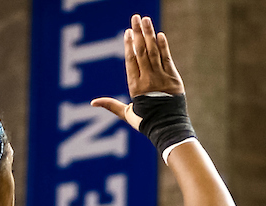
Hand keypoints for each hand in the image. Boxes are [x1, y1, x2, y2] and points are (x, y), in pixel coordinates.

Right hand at [91, 14, 183, 129]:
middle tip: (135, 17)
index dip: (129, 45)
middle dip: (138, 33)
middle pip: (141, 51)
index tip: (127, 32)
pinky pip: (167, 58)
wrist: (167, 128)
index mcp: (135, 87)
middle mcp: (147, 80)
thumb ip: (111, 105)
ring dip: (149, 34)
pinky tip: (159, 35)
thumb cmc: (145, 122)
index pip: (130, 61)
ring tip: (146, 19)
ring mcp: (161, 77)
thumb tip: (92, 103)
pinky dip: (163, 46)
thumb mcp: (126, 114)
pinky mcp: (173, 77)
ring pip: (153, 51)